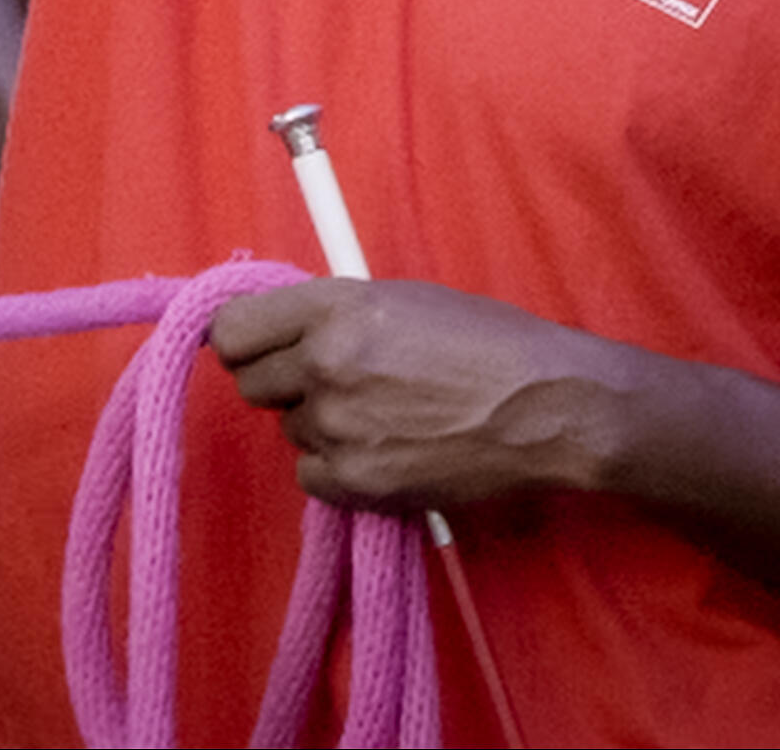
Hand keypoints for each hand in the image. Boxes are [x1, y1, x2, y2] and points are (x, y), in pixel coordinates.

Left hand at [207, 277, 623, 512]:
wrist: (550, 407)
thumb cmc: (487, 342)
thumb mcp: (401, 299)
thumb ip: (331, 312)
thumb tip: (278, 330)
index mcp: (334, 308)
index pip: (230, 330)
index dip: (244, 342)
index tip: (259, 349)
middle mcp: (325, 363)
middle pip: (251, 384)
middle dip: (283, 383)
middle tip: (333, 382)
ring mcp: (340, 425)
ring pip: (290, 429)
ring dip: (322, 424)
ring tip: (385, 413)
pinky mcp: (359, 480)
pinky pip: (312, 475)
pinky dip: (339, 468)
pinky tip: (386, 449)